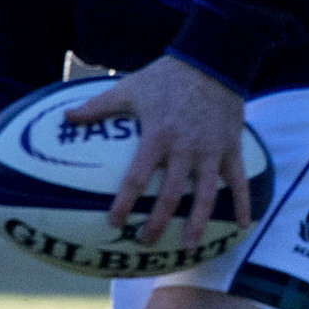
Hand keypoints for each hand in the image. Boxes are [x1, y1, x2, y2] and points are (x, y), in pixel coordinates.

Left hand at [65, 55, 250, 249]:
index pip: (137, 178)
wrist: (213, 62)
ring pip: (205, 196)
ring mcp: (211, 152)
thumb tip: (64, 118)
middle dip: (157, 223)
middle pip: (170, 195)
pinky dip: (243, 204)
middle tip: (145, 242)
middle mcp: (185, 150)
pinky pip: (238, 182)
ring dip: (198, 224)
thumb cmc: (167, 77)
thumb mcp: (129, 88)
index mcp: (157, 137)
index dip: (125, 203)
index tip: (114, 223)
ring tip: (188, 247)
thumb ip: (98, 107)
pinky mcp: (232, 149)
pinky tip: (243, 226)